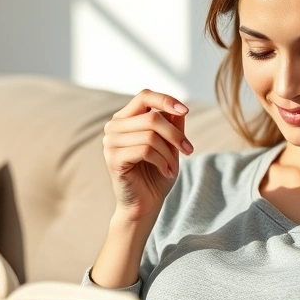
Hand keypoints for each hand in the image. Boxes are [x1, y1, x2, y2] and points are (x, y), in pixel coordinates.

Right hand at [103, 90, 192, 221]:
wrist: (146, 204)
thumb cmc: (157, 174)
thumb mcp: (170, 146)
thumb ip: (172, 125)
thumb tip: (179, 107)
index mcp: (126, 119)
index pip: (144, 95)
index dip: (166, 100)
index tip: (186, 111)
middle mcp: (114, 127)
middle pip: (152, 117)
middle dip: (175, 135)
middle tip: (188, 151)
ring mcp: (110, 142)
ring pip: (150, 135)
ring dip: (169, 153)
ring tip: (173, 167)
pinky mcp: (113, 158)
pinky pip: (145, 150)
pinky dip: (162, 161)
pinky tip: (166, 172)